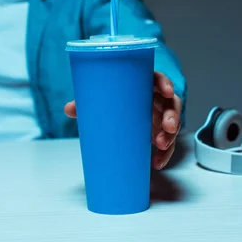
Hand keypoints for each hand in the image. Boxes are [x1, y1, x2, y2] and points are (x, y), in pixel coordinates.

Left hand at [63, 71, 181, 169]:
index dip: (165, 83)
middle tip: (167, 127)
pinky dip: (164, 154)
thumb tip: (68, 109)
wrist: (115, 115)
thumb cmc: (112, 101)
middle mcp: (155, 99)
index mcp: (143, 85)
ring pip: (173, 123)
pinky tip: (157, 162)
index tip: (166, 91)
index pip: (158, 79)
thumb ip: (85, 103)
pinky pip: (168, 143)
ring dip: (171, 136)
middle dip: (173, 116)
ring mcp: (160, 116)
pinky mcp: (160, 132)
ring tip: (161, 146)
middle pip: (171, 103)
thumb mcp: (99, 100)